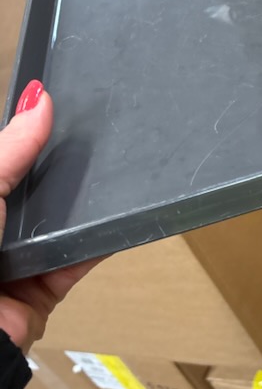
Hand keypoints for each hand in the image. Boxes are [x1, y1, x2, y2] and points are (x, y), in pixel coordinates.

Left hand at [0, 81, 97, 353]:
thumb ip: (11, 150)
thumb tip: (39, 99)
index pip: (9, 162)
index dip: (30, 138)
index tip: (62, 107)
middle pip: (35, 191)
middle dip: (63, 170)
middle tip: (98, 138)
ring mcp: (17, 261)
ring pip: (61, 224)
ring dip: (84, 205)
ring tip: (115, 170)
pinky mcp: (45, 290)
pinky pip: (81, 258)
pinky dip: (102, 240)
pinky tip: (123, 216)